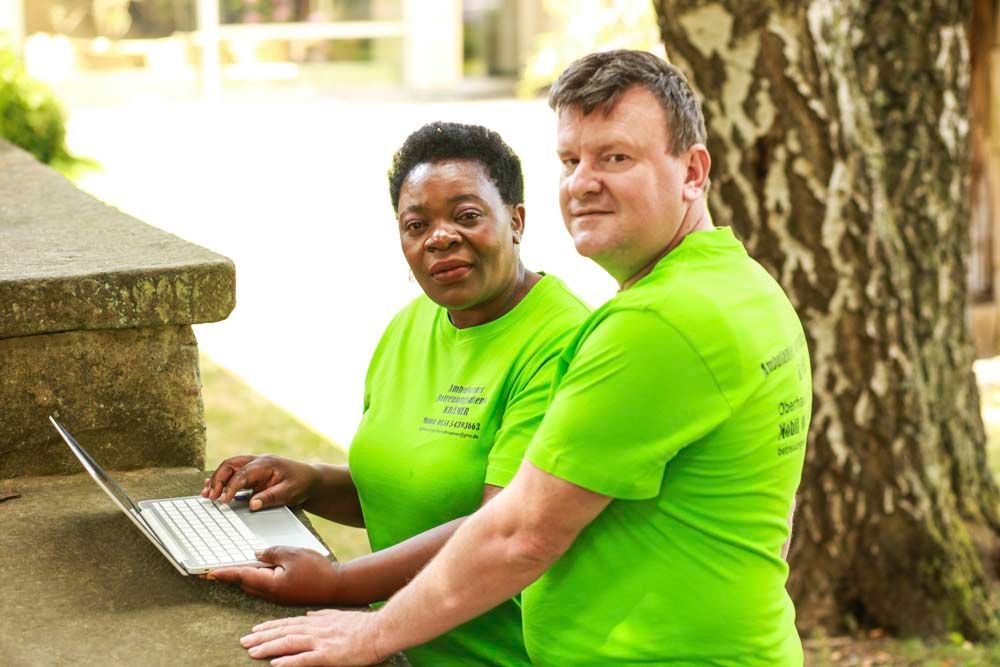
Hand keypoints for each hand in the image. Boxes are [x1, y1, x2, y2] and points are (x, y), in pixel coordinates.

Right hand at [202, 454, 318, 508]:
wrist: (309, 479)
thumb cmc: (301, 483)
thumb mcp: (289, 492)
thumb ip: (270, 497)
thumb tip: (252, 505)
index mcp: (266, 463)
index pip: (242, 473)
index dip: (231, 486)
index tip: (223, 500)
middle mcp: (256, 461)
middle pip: (230, 465)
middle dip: (218, 479)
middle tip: (210, 496)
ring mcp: (253, 466)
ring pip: (229, 468)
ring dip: (216, 480)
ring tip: (206, 494)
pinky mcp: (251, 474)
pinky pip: (233, 475)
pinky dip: (222, 481)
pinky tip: (211, 489)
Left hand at [208, 546, 340, 604]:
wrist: (337, 585)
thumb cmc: (317, 569)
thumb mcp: (292, 553)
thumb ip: (271, 552)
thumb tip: (257, 555)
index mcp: (270, 583)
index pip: (241, 575)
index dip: (224, 573)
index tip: (208, 573)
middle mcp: (271, 593)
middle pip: (246, 582)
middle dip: (232, 574)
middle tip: (217, 568)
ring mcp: (279, 596)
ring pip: (255, 585)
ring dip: (245, 576)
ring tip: (236, 566)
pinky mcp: (286, 595)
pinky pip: (266, 586)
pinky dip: (259, 578)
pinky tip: (261, 569)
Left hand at [241, 609, 385, 666]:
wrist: (380, 629)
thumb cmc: (362, 625)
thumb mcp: (339, 614)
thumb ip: (322, 615)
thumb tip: (309, 614)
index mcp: (318, 620)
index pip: (288, 623)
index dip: (270, 627)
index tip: (255, 630)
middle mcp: (316, 628)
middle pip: (284, 632)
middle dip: (262, 637)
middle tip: (243, 641)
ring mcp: (321, 641)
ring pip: (289, 643)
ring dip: (268, 647)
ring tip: (251, 652)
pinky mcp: (328, 655)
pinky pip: (304, 660)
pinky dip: (288, 661)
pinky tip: (274, 664)